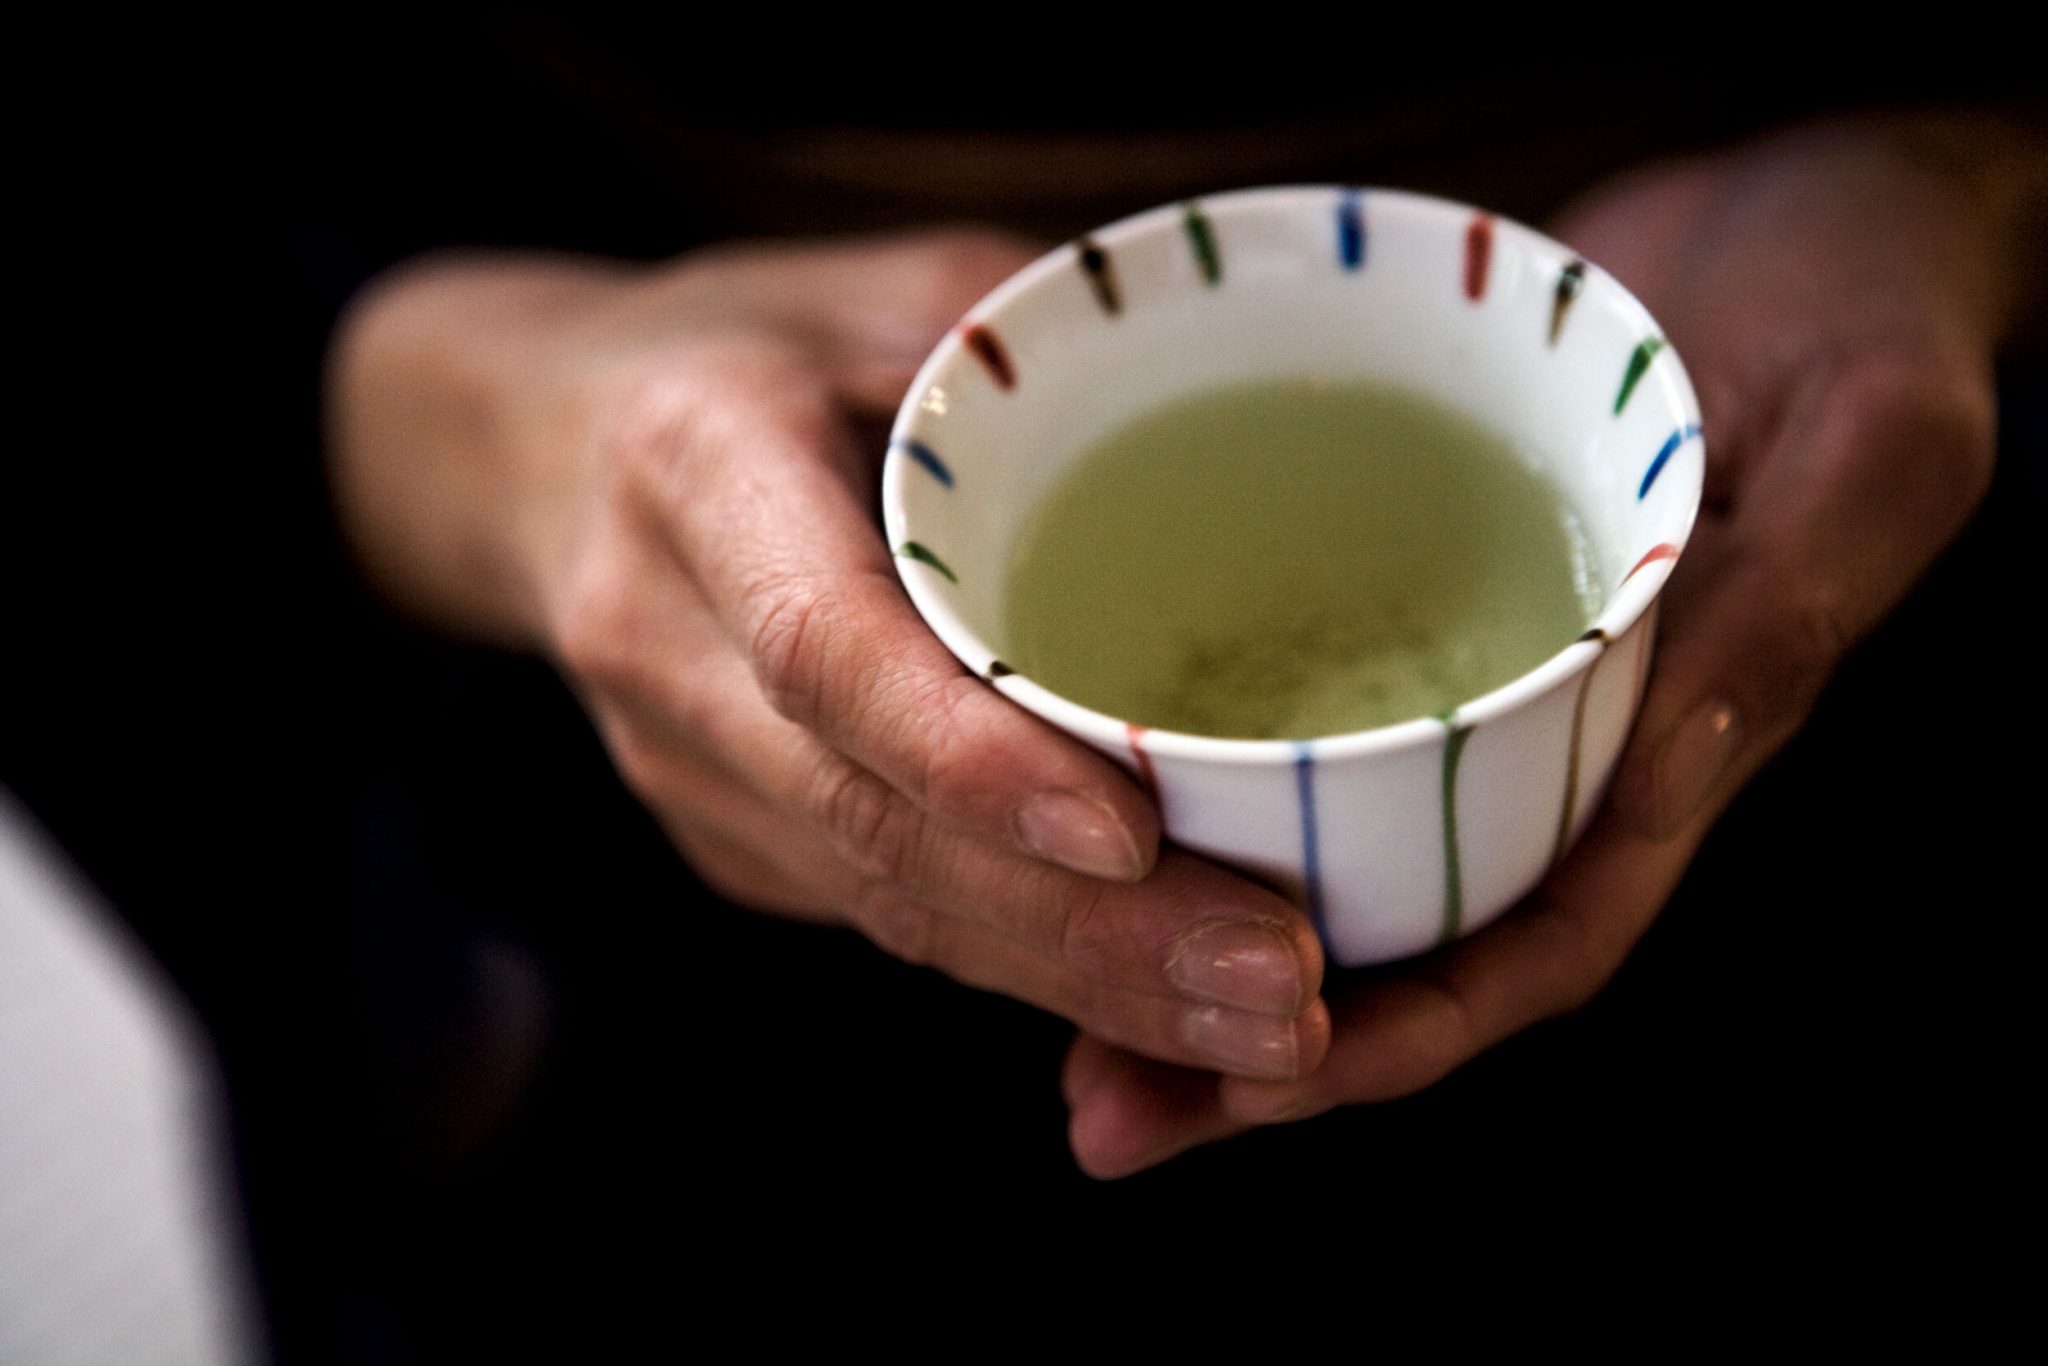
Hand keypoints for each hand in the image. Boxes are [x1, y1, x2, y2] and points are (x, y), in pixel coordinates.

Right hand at [327, 230, 1332, 1081]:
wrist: (535, 453)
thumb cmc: (744, 351)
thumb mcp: (878, 285)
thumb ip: (1030, 338)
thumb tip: (1251, 382)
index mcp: (698, 470)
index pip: (823, 648)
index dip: (968, 756)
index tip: (1130, 839)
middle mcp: (666, 642)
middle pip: (874, 824)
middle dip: (1084, 931)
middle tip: (1275, 989)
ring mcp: (682, 766)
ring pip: (887, 903)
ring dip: (1080, 985)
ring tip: (1263, 1029)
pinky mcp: (727, 834)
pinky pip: (885, 914)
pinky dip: (1033, 972)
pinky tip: (1168, 1005)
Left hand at [1061, 116, 2036, 1175]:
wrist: (1819, 208)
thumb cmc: (1876, 305)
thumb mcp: (1874, 440)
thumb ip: (1793, 601)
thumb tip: (1665, 764)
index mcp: (1684, 746)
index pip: (1542, 940)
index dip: (1413, 1034)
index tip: (1270, 1084)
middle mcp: (1565, 743)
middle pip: (1409, 941)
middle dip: (1261, 1049)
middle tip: (1103, 1113)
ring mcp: (1483, 680)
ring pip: (1337, 855)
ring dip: (1197, 944)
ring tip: (1054, 1010)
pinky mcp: (1408, 599)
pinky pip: (1296, 721)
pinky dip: (1200, 783)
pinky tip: (1084, 806)